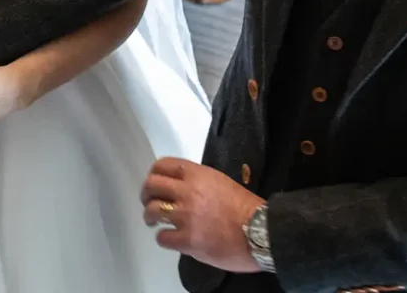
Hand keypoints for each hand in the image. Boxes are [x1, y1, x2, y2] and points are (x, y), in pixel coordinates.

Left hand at [140, 159, 264, 272]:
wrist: (261, 232)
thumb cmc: (246, 207)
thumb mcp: (220, 182)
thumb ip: (198, 182)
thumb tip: (182, 188)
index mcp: (197, 175)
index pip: (163, 165)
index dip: (153, 174)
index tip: (154, 182)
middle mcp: (187, 192)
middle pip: (152, 186)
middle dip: (146, 194)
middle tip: (148, 202)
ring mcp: (185, 216)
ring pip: (152, 211)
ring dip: (149, 216)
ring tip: (153, 221)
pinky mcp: (187, 240)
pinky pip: (162, 237)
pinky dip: (162, 238)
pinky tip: (168, 238)